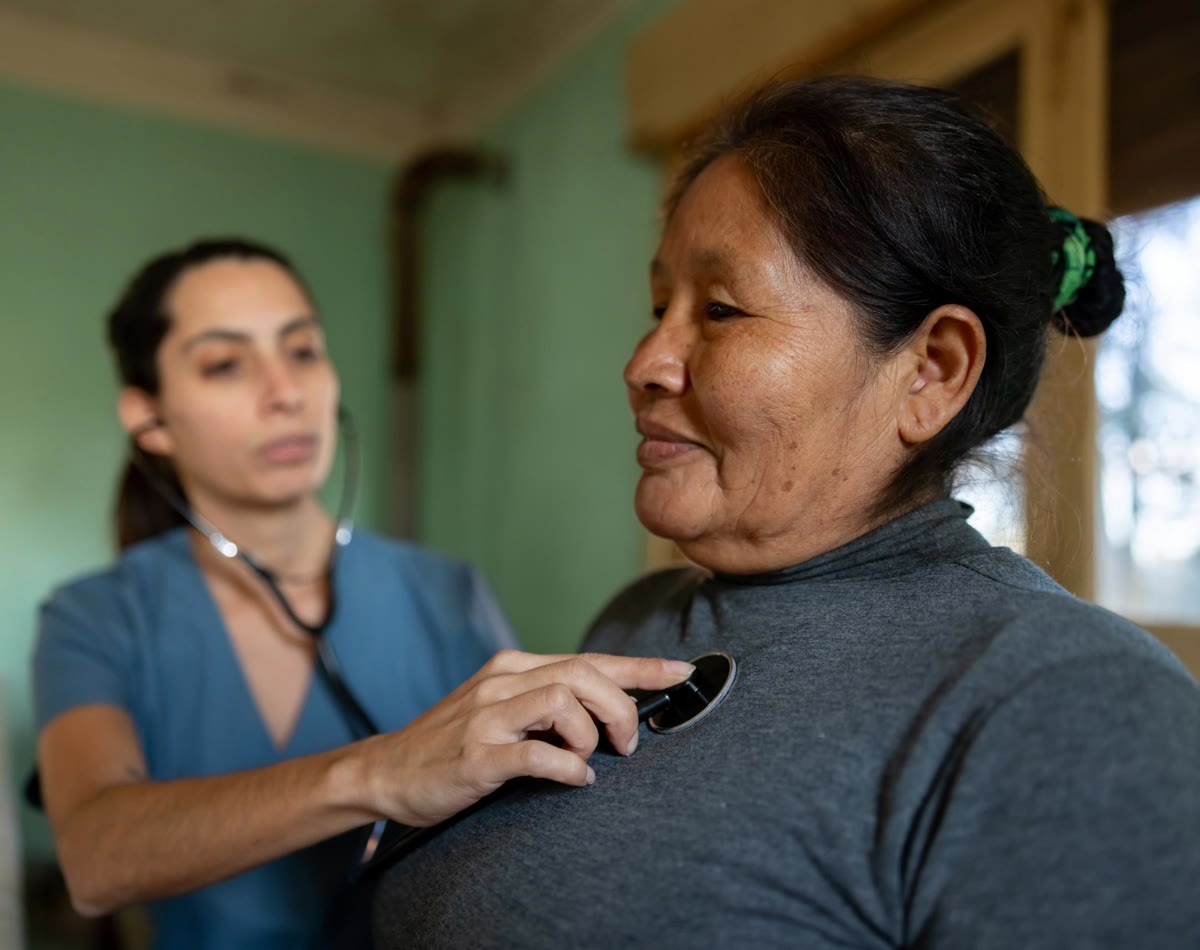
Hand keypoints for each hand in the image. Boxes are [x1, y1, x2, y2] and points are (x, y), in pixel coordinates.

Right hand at [355, 650, 694, 825]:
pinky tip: (576, 779)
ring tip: (595, 759)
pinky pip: (536, 754)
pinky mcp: (476, 756)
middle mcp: (501, 682)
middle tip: (629, 743)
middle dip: (622, 706)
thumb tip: (609, 708)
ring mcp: (486, 718)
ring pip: (562, 701)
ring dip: (593, 734)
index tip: (681, 672)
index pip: (589, 659)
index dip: (641, 667)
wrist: (387, 771)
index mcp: (512, 667)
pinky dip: (568, 767)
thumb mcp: (501, 708)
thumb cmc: (452, 743)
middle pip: (583, 673)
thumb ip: (547, 701)